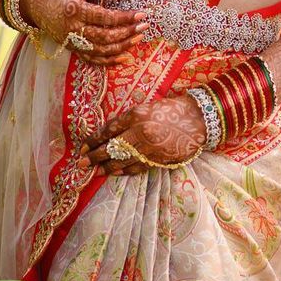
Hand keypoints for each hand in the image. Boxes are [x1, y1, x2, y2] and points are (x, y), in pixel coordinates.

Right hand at [19, 0, 147, 64]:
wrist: (38, 4)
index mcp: (74, 9)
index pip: (104, 17)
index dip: (124, 17)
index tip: (141, 14)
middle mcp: (73, 29)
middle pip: (104, 37)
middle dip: (127, 33)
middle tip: (144, 27)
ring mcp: (73, 42)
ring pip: (101, 51)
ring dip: (122, 47)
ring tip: (138, 39)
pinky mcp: (73, 49)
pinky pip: (93, 60)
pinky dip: (110, 62)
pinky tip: (125, 57)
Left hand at [78, 94, 208, 174]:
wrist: (199, 119)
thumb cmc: (172, 109)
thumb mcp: (147, 107)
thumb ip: (129, 120)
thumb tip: (111, 133)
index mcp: (136, 115)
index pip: (109, 130)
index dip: (95, 139)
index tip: (83, 146)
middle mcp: (141, 132)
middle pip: (112, 148)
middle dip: (95, 156)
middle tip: (81, 163)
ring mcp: (150, 148)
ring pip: (123, 161)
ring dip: (106, 167)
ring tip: (94, 172)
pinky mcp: (159, 159)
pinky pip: (137, 168)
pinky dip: (125, 171)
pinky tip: (115, 173)